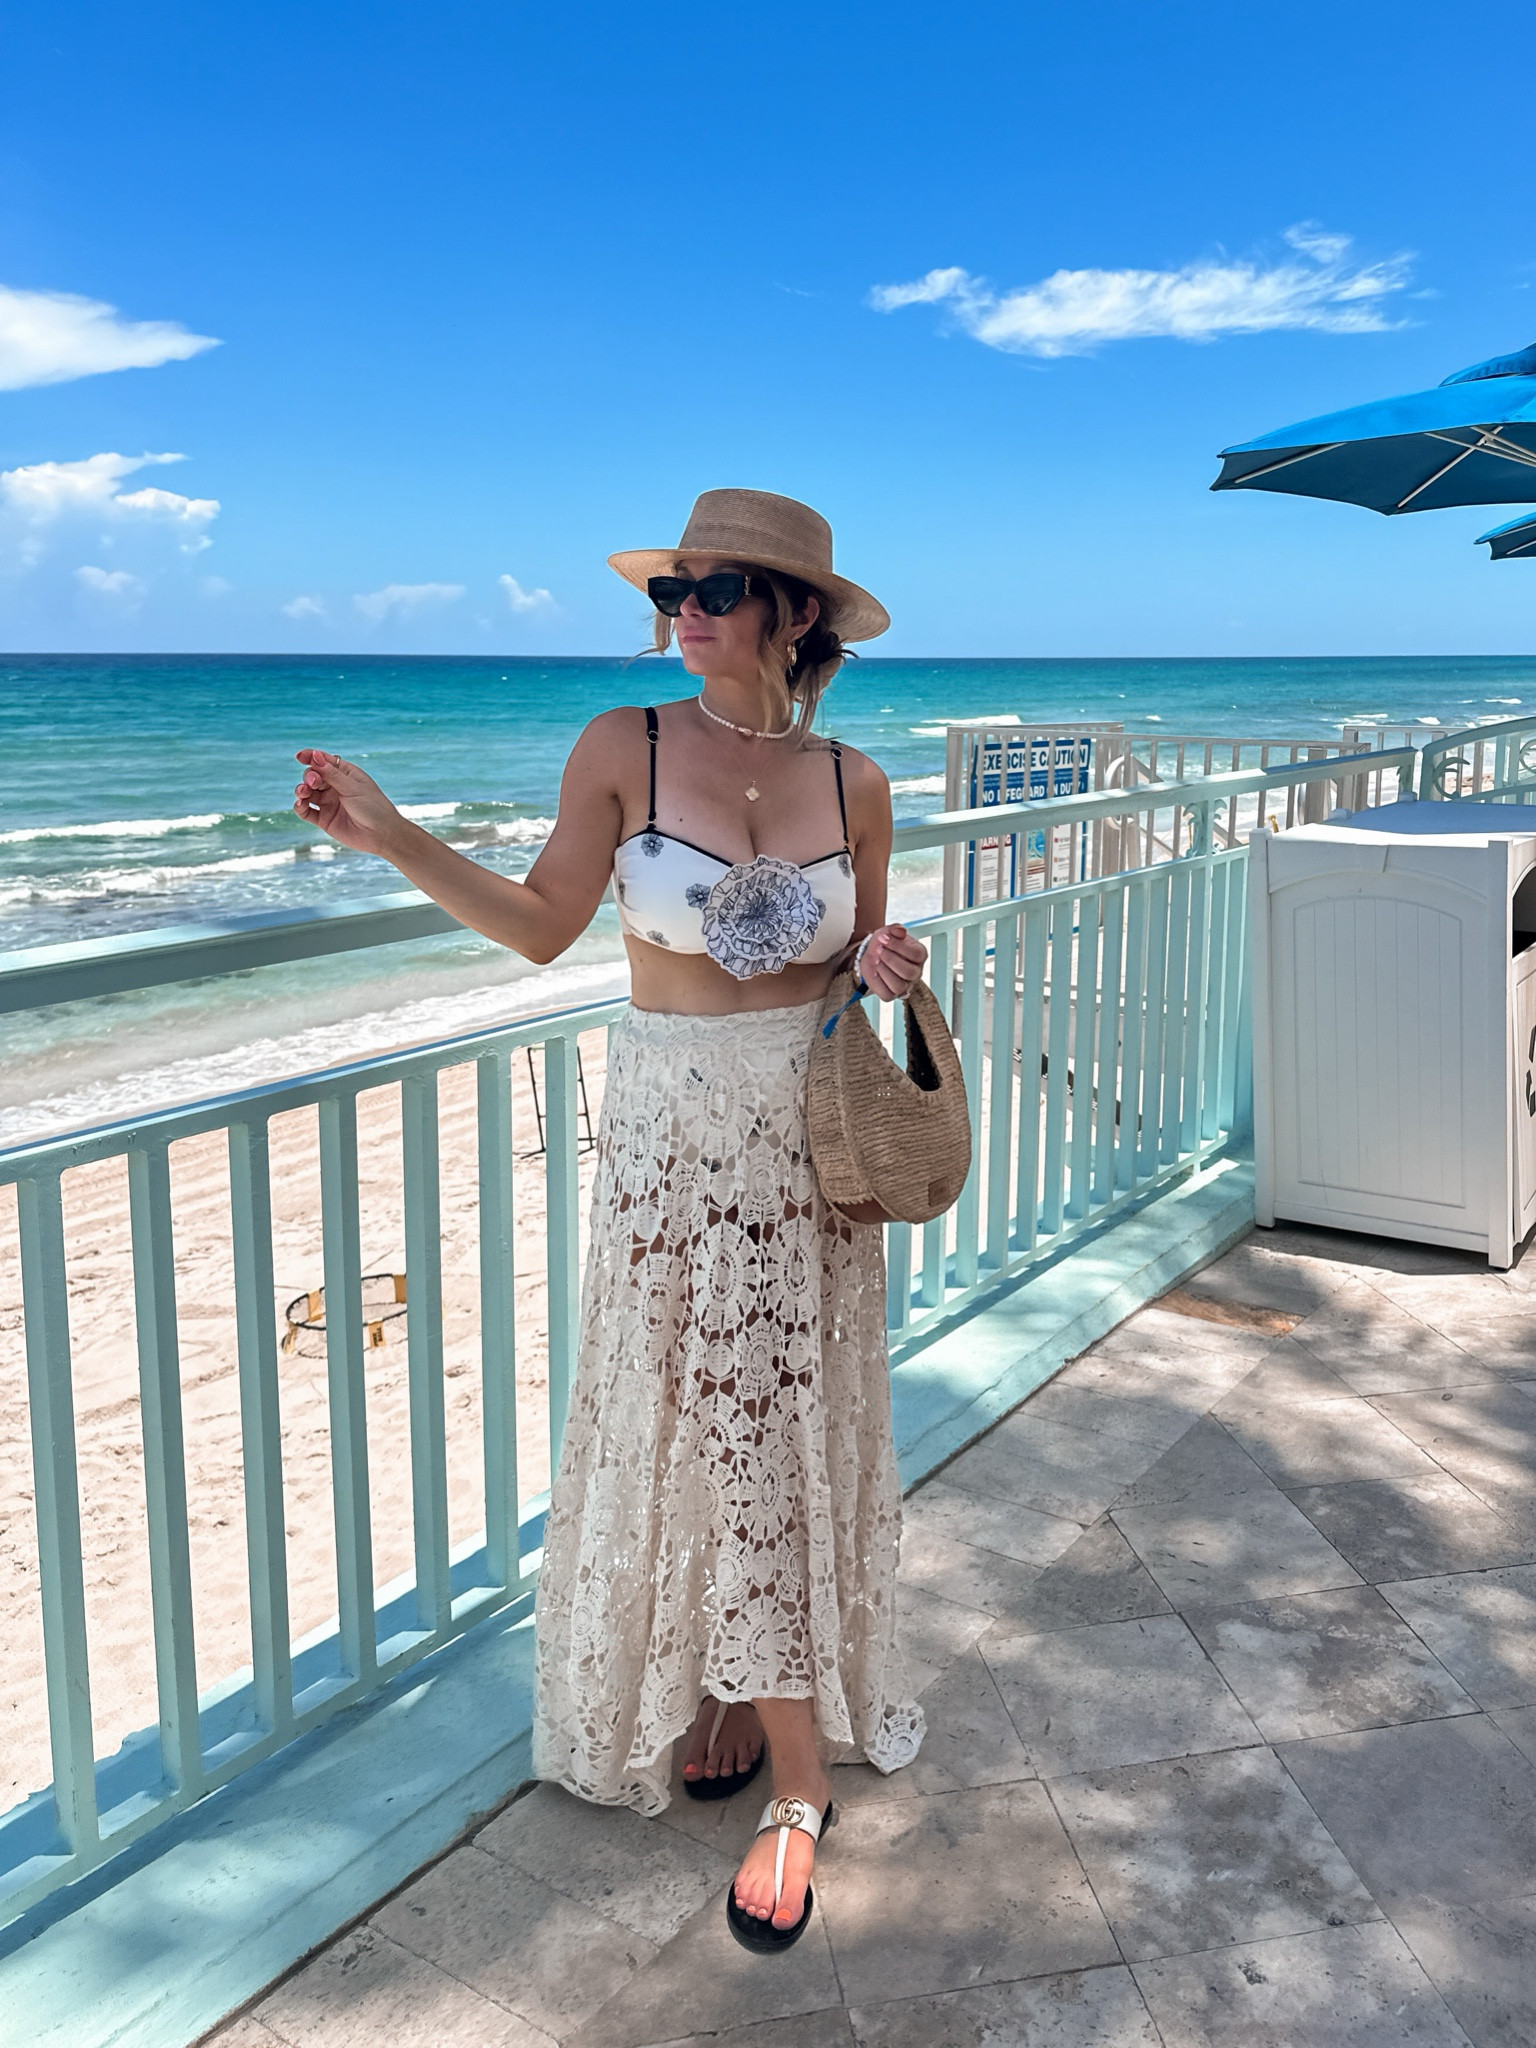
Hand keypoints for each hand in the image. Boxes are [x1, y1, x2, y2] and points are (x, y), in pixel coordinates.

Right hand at [292, 749, 406, 857]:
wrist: (382, 835)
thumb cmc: (373, 807)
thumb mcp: (353, 787)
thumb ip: (332, 774)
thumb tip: (315, 755)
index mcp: (345, 774)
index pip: (324, 761)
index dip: (310, 757)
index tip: (300, 757)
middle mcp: (335, 787)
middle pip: (313, 776)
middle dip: (310, 777)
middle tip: (313, 782)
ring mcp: (329, 803)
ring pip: (307, 793)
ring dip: (301, 790)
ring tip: (303, 793)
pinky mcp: (324, 819)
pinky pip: (306, 811)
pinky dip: (300, 807)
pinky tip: (300, 805)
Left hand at [856, 923, 926, 1000]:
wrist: (872, 954)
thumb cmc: (884, 944)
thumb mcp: (888, 932)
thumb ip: (894, 929)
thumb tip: (900, 931)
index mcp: (920, 955)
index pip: (916, 954)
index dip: (898, 946)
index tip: (884, 938)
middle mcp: (915, 972)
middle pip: (909, 972)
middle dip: (890, 959)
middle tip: (878, 950)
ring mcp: (905, 985)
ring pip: (899, 986)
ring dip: (883, 971)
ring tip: (875, 960)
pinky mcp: (891, 994)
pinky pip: (887, 995)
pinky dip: (877, 983)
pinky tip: (874, 971)